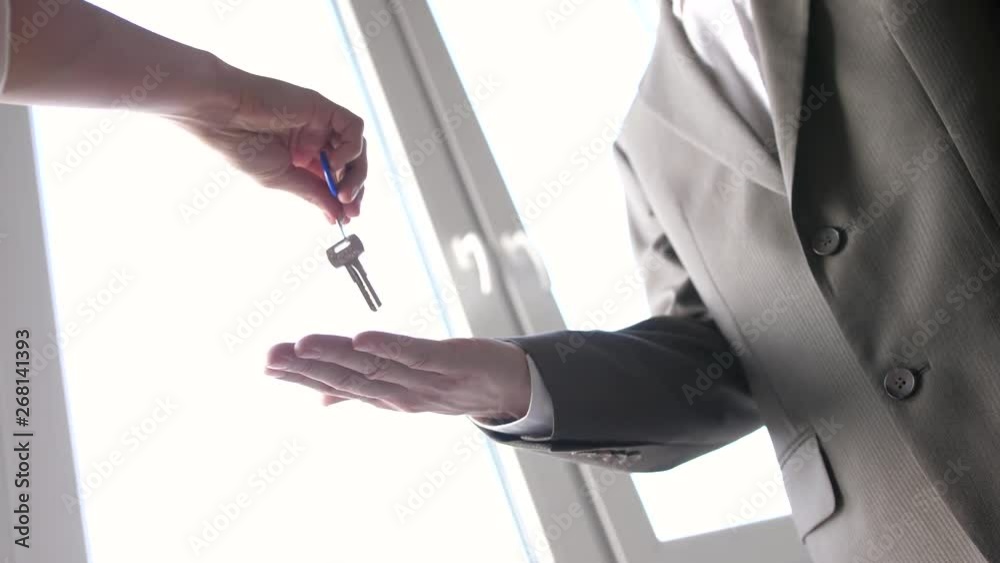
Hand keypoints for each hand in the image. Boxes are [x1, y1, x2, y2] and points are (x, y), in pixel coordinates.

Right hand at [175, 60, 366, 222]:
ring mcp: (321, 122)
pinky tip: (333, 163)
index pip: (337, 178)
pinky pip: (353, 127)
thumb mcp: (282, 178)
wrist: (223, 116)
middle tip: (349, 208)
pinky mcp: (323, 107)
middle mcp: (316, 138)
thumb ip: (313, 193)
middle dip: (355, 188)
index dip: (345, 198)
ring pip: (357, 147)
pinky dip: (351, 147)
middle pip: (351, 164)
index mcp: (304, 157)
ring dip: (356, 172)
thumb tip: (338, 215)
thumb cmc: (243, 146)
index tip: (346, 217)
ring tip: (341, 191)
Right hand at [264, 332, 531, 419]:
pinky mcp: (449, 362)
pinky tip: (361, 338)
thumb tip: (319, 399)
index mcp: (385, 396)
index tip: (268, 365)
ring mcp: (424, 380)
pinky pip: (415, 355)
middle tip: (270, 357)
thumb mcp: (402, 388)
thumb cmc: (452, 383)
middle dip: (307, 368)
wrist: (508, 387)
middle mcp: (399, 393)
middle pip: (347, 378)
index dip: (303, 376)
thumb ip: (360, 390)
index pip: (337, 385)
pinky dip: (388, 347)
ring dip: (335, 356)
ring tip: (301, 345)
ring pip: (372, 367)